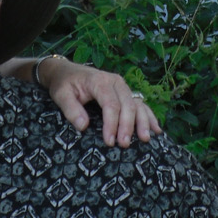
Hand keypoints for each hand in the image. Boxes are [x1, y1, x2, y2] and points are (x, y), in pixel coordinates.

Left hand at [40, 56, 159, 146]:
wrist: (66, 71)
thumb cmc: (64, 84)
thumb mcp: (61, 94)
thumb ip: (70, 109)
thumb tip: (83, 126)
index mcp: (99, 81)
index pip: (110, 104)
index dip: (112, 123)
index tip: (109, 141)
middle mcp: (115, 81)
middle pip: (127, 105)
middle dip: (128, 126)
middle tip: (124, 145)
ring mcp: (122, 86)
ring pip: (137, 104)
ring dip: (143, 122)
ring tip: (145, 139)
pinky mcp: (125, 92)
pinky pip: (141, 104)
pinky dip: (149, 116)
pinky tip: (156, 129)